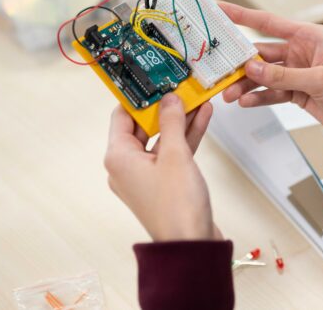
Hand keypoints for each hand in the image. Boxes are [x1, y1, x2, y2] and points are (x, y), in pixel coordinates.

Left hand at [105, 94, 220, 240]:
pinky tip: (203, 118)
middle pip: (143, 126)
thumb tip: (169, 98)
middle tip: (179, 84)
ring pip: (161, 138)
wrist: (191, 245)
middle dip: (164, 106)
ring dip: (179, 120)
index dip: (137, 96)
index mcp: (118, 157)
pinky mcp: (164, 183)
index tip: (151, 78)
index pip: (122, 115)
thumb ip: (171, 122)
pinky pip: (172, 153)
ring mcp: (146, 175)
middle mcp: (127, 165)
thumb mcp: (175, 154)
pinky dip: (186, 137)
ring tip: (197, 97)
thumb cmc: (177, 205)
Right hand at [221, 2, 322, 167]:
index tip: (219, 9)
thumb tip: (252, 69)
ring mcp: (300, 74)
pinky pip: (273, 93)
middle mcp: (303, 53)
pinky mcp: (300, 94)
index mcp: (311, 37)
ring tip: (230, 95)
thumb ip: (283, 76)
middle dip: (240, 63)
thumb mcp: (320, 81)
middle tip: (219, 69)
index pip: (269, 23)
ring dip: (247, 85)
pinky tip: (247, 102)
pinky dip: (260, 98)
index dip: (242, 16)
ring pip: (265, 76)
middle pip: (262, 53)